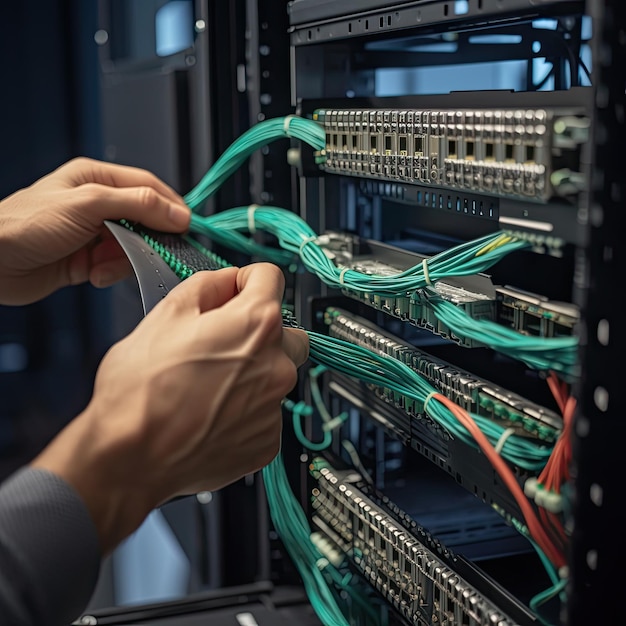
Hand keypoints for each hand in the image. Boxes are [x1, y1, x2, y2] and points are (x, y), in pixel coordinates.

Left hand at [0, 157, 190, 304]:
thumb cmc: (28, 224)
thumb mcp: (88, 204)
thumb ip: (137, 205)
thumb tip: (179, 213)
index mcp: (97, 179)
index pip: (149, 187)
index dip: (170, 207)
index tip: (186, 228)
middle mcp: (98, 204)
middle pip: (145, 220)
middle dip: (148, 239)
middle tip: (153, 253)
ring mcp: (94, 233)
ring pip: (134, 246)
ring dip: (125, 261)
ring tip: (104, 267)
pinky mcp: (88, 260)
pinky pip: (116, 265)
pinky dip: (111, 273)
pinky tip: (93, 275)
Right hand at [31, 263, 309, 553]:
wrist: (129, 459)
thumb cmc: (140, 391)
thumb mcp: (165, 315)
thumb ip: (206, 286)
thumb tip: (226, 281)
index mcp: (256, 324)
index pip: (271, 277)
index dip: (246, 280)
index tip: (234, 291)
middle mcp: (277, 364)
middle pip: (285, 331)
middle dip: (259, 330)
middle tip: (220, 344)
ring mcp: (275, 407)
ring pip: (275, 375)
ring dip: (252, 373)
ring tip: (207, 386)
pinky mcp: (268, 441)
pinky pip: (266, 413)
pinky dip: (246, 410)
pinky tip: (211, 414)